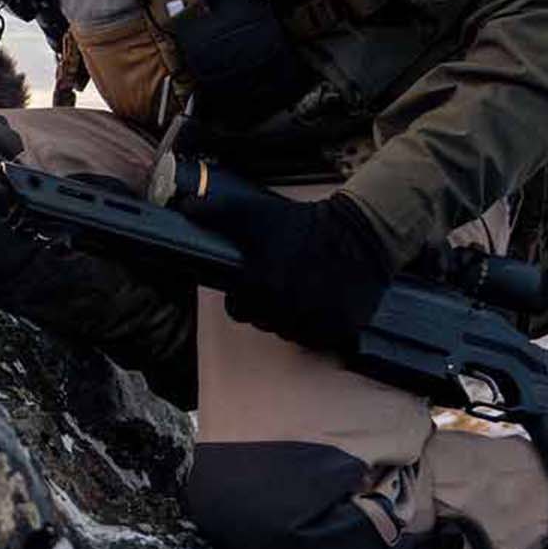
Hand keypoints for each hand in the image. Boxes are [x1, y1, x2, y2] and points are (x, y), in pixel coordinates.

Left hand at [166, 159, 394, 349]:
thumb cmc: (305, 226)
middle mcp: (285, 311)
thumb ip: (217, 214)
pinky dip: (319, 325)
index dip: (243, 294)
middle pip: (264, 322)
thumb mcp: (255, 215)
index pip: (238, 308)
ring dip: (294, 317)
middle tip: (282, 281)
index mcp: (260, 288)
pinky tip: (323, 301)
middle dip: (268, 305)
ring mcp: (314, 324)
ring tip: (304, 289)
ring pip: (291, 332)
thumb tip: (188, 209)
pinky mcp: (339, 330)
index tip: (256, 281)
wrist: (360, 234)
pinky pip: (319, 339)